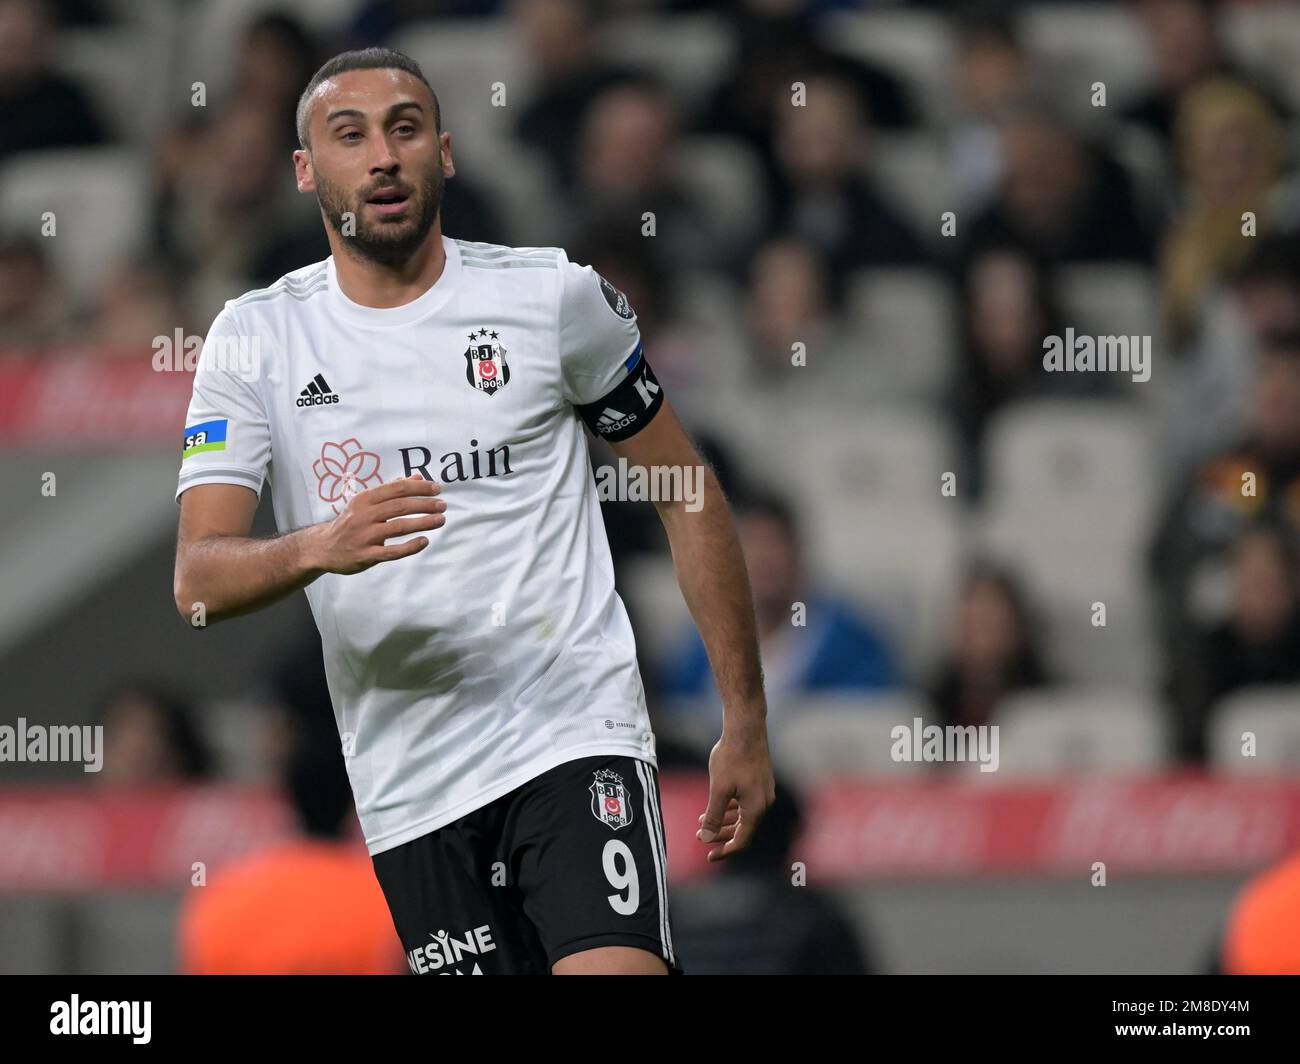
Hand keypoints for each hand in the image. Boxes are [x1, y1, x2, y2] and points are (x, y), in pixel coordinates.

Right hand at [309, 475, 445, 574]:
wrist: (324, 548)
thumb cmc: (351, 522)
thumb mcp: (366, 502)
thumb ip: (392, 489)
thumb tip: (418, 477)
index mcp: (365, 499)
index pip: (396, 489)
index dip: (418, 488)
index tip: (437, 488)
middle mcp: (364, 515)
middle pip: (400, 506)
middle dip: (425, 504)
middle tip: (443, 505)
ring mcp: (364, 536)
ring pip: (398, 527)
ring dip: (423, 522)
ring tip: (441, 520)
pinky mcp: (366, 555)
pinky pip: (391, 551)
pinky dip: (409, 546)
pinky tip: (425, 541)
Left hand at [697, 723, 774, 861]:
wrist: (746, 729)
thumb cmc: (732, 758)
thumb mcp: (718, 790)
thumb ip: (713, 816)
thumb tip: (708, 838)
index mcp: (756, 809)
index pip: (742, 840)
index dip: (725, 850)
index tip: (709, 856)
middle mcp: (764, 803)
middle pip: (743, 829)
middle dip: (721, 834)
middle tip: (700, 837)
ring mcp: (763, 791)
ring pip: (743, 815)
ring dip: (723, 820)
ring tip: (702, 820)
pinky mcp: (759, 781)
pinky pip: (745, 803)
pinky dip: (730, 807)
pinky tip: (715, 804)